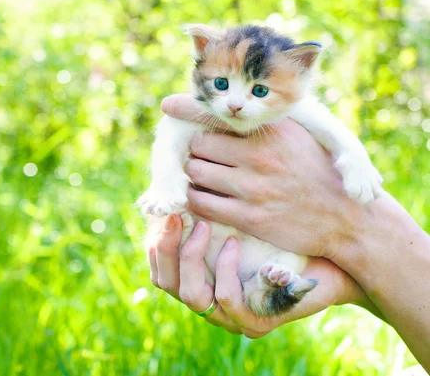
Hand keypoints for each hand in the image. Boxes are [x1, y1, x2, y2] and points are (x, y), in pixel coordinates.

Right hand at [147, 214, 375, 336]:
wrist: (333, 249)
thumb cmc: (285, 224)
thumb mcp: (240, 209)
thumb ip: (209, 200)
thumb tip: (177, 169)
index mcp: (200, 274)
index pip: (159, 265)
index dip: (156, 238)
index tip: (164, 207)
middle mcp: (209, 297)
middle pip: (164, 282)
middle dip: (165, 247)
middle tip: (175, 215)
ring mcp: (230, 314)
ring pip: (191, 295)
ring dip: (192, 258)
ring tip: (202, 225)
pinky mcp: (255, 321)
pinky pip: (227, 298)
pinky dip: (226, 270)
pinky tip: (232, 242)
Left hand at [161, 93, 369, 258]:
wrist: (346, 219)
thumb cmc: (316, 173)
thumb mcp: (298, 137)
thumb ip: (264, 125)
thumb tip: (229, 110)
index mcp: (272, 131)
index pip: (217, 116)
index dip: (188, 112)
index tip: (167, 106)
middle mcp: (261, 156)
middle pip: (199, 145)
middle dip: (195, 151)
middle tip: (200, 157)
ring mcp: (254, 188)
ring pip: (197, 174)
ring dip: (194, 176)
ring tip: (202, 179)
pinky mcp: (250, 218)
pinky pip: (203, 205)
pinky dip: (196, 201)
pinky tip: (202, 199)